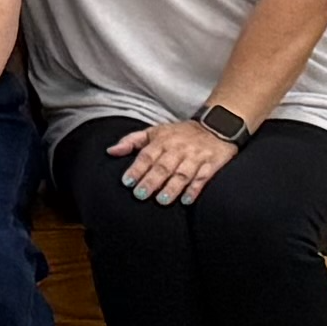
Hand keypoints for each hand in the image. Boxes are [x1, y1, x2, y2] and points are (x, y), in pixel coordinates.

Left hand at [113, 117, 236, 205]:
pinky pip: (203, 177)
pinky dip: (195, 189)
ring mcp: (196, 156)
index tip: (127, 182)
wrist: (216, 125)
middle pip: (163, 166)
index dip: (137, 169)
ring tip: (162, 200)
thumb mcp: (154, 131)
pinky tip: (187, 200)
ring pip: (183, 173)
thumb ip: (131, 141)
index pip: (147, 156)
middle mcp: (178, 149)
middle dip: (151, 181)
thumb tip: (110, 151)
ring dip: (172, 187)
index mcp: (162, 140)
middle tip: (140, 195)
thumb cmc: (179, 133)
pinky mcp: (213, 163)